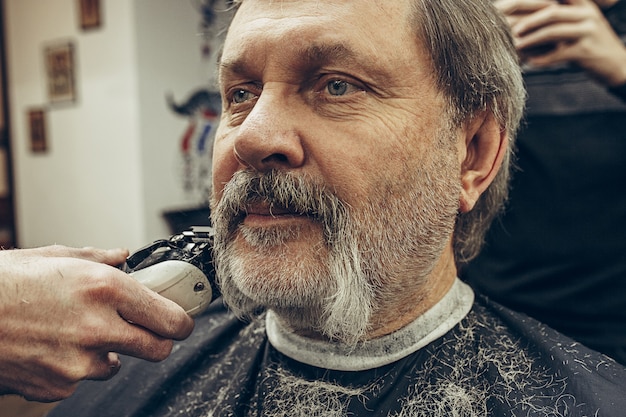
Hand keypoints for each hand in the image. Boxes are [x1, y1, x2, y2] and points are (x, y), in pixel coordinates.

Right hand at [0, 245, 194, 401]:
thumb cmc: (5, 282)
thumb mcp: (56, 257)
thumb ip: (99, 258)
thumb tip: (123, 256)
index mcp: (105, 289)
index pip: (170, 317)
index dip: (182, 321)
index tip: (181, 320)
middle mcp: (98, 327)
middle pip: (158, 349)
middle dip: (157, 341)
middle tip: (145, 331)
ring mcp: (78, 362)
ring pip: (116, 366)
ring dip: (108, 352)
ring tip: (76, 331)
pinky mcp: (57, 386)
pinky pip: (81, 379)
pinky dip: (74, 366)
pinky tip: (52, 346)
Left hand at [495, 0, 625, 85]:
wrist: (615, 63)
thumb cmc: (587, 43)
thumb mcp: (577, 23)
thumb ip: (557, 17)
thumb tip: (522, 21)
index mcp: (581, 4)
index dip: (531, 1)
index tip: (510, 6)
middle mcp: (586, 13)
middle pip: (551, 11)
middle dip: (528, 20)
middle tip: (511, 29)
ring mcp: (588, 31)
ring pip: (553, 31)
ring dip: (531, 39)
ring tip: (516, 45)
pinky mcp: (586, 51)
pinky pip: (558, 54)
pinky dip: (541, 59)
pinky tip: (529, 63)